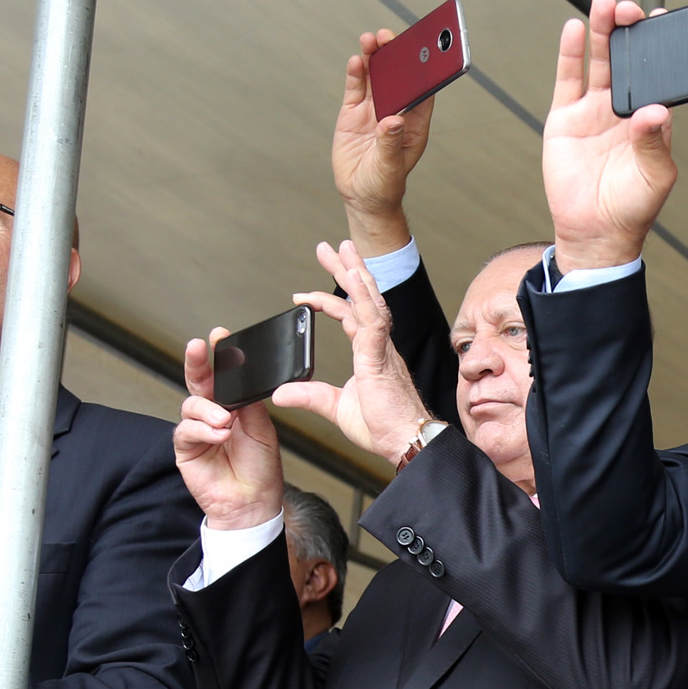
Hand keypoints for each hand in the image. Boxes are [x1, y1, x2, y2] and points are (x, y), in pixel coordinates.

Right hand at [175, 330, 286, 530]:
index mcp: (233, 405)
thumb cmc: (260, 469)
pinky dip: (203, 430)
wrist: (254, 504)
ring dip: (208, 410)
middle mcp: (212, 413)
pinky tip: (219, 435)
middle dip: (197, 362)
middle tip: (197, 348)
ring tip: (225, 421)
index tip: (220, 335)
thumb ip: (249, 404)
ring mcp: (197, 430)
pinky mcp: (186, 449)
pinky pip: (186, 431)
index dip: (220, 356)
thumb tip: (241, 379)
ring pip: (191, 405)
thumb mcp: (262, 429)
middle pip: (199, 381)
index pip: (223, 375)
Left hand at [273, 240, 435, 463]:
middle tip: (332, 247)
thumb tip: (281, 392)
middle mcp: (378, 345)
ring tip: (345, 249)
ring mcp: (381, 349)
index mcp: (370, 353)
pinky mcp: (381, 359)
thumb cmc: (384, 427)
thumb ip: (309, 395)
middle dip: (347, 270)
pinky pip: (373, 323)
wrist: (407, 441)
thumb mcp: (334, 408)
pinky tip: (354, 283)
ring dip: (356, 274)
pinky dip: (363, 301)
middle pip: (362, 297)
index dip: (329, 300)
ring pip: (370, 301)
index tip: (304, 294)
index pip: (349, 315)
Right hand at [332, 30, 431, 257]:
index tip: (423, 50)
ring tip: (370, 40)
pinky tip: (357, 60)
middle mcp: (395, 112)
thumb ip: (390, 143)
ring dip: (375, 58)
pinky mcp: (353, 113)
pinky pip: (356, 88)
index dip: (423, 70)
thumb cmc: (383, 185)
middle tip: (389, 38)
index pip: (422, 91)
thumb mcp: (389, 168)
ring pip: (376, 77)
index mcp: (413, 123)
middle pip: (398, 78)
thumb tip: (393, 120)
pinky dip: (356, 74)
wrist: (360, 197)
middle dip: (395, 56)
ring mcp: (373, 111)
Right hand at [543, 0, 675, 273]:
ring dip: (602, 32)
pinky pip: (569, 79)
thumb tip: (654, 112)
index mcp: (650, 120)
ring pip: (599, 61)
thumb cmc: (631, 209)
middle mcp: (622, 110)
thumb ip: (654, 142)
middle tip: (629, 9)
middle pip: (627, 60)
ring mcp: (594, 111)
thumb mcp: (655, 176)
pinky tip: (574, 30)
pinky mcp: (566, 117)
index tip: (663, 23)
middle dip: (628, 31)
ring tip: (605, 5)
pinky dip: (570, 53)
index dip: (660, 49)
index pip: (658, 75)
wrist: (593, 232)